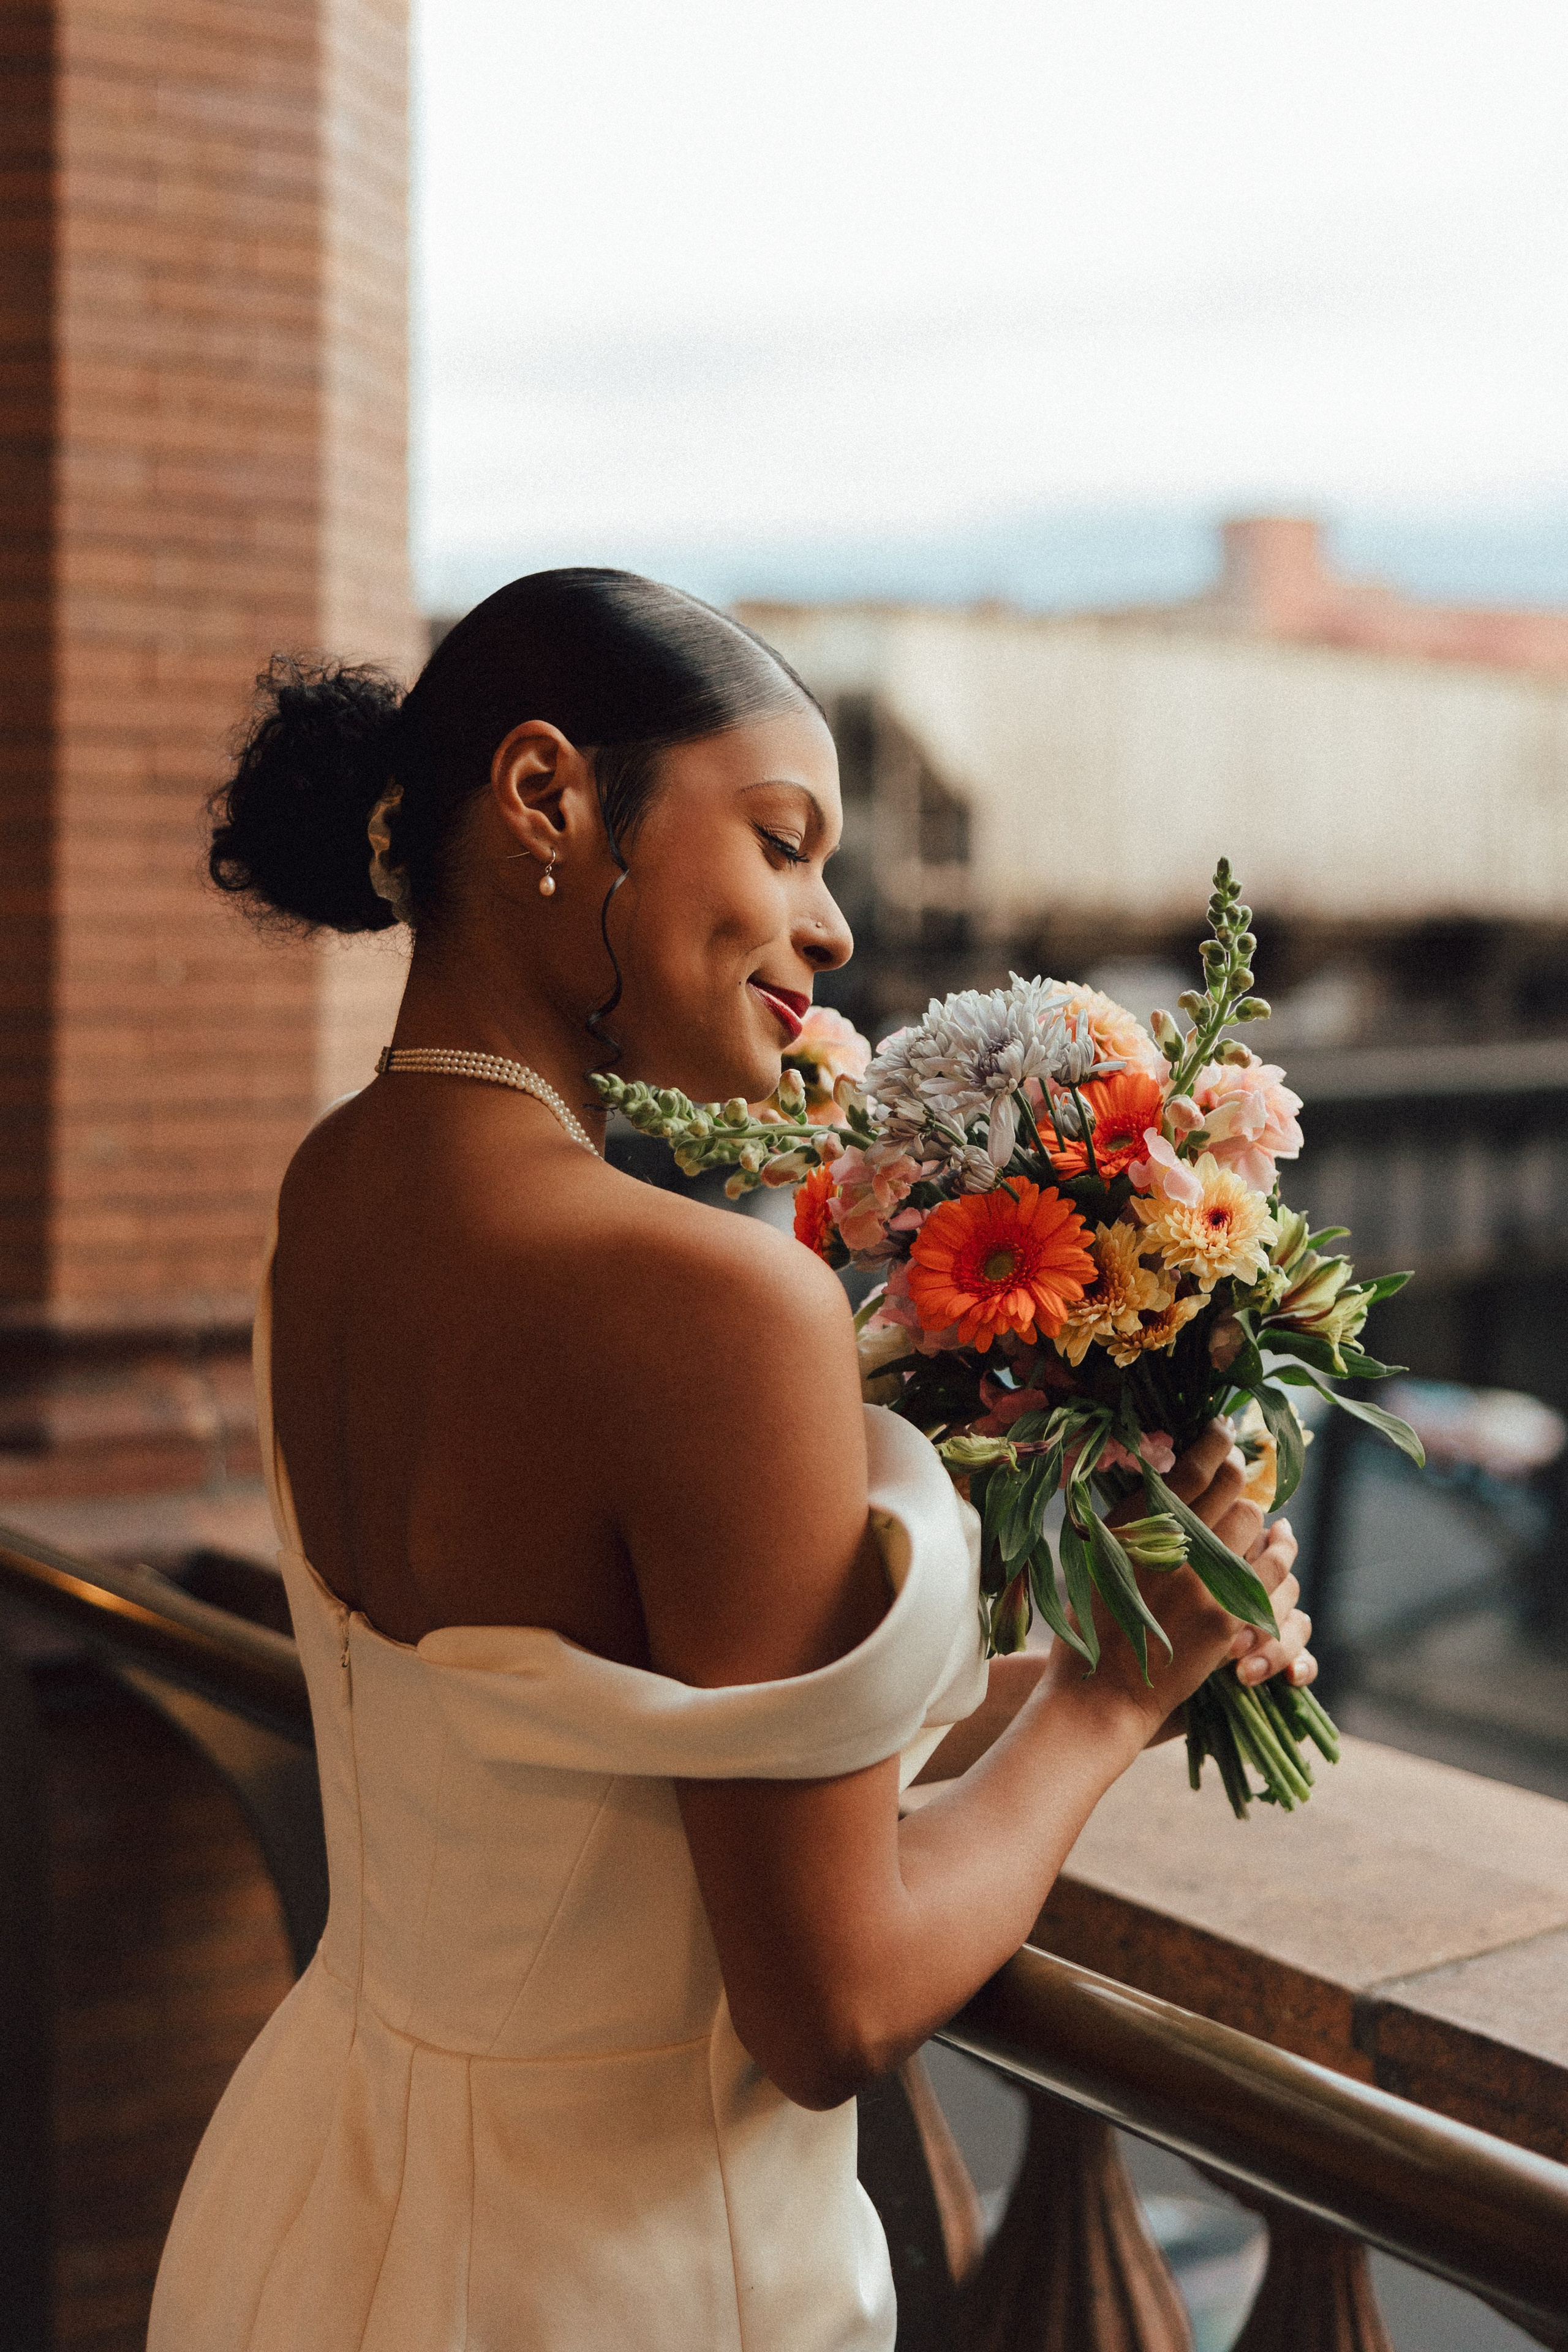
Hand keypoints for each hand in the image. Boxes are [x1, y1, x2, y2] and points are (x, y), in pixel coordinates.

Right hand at [1048, 1421, 1307, 1738]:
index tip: (1221, 1429)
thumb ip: (1133, 1516)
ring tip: (1246, 1517)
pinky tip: (1276, 1546)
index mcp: (1132, 1523)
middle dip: (1236, 1473)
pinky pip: (1270, 1569)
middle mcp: (1170, 1544)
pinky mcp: (1228, 1617)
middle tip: (1234, 1470)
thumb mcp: (1100, 1555)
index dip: (1214, 1441)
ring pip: (1252, 1521)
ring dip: (1253, 1516)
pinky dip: (1276, 1553)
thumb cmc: (1094, 1624)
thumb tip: (1163, 1467)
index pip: (1190, 1466)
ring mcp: (1203, 1581)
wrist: (1103, 1692)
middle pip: (1229, 1486)